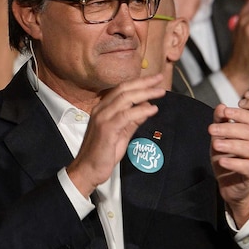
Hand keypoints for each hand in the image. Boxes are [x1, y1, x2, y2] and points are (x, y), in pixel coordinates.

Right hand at [66, 74, 165, 197]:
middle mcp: (101, 109)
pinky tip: (153, 109)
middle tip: (160, 78)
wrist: (87, 170)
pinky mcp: (106, 129)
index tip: (154, 79)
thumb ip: (133, 120)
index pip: (122, 89)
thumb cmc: (103, 153)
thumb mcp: (122, 133)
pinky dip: (141, 110)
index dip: (139, 82)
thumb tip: (147, 108)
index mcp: (103, 108)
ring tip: (160, 92)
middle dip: (144, 83)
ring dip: (145, 93)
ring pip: (125, 99)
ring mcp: (102, 118)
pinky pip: (126, 115)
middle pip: (124, 89)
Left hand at [209, 103, 248, 226]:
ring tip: (215, 144)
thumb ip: (221, 123)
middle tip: (211, 129)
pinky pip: (247, 167)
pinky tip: (221, 161)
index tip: (224, 112)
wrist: (230, 185)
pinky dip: (233, 163)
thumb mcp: (220, 139)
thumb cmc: (227, 160)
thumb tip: (221, 106)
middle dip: (229, 127)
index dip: (239, 113)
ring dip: (230, 144)